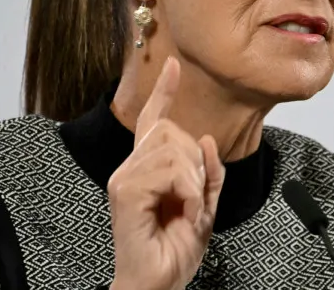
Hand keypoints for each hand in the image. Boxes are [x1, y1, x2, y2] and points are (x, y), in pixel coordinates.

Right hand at [108, 57, 225, 289]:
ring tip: (190, 208)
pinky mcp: (125, 191)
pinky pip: (170, 169)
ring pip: (172, 146)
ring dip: (195, 179)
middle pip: (170, 129)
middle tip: (197, 198)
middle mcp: (131, 168)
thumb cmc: (174, 252)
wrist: (157, 285)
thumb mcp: (205, 208)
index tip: (174, 65)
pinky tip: (187, 213)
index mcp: (148, 170)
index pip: (153, 121)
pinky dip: (190, 191)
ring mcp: (124, 178)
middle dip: (196, 160)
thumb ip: (209, 174)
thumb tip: (206, 138)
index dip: (164, 91)